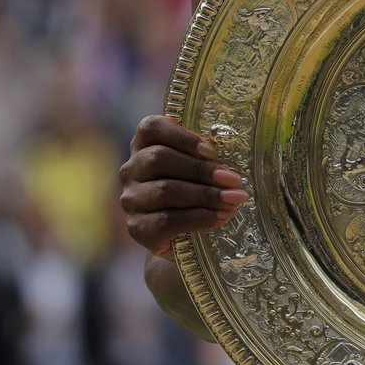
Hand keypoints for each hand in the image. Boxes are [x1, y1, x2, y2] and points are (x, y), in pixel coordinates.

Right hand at [119, 115, 247, 258]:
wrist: (180, 237)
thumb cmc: (192, 192)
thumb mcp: (196, 169)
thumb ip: (206, 160)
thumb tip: (229, 173)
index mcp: (144, 144)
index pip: (152, 128)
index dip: (182, 137)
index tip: (211, 151)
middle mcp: (131, 169)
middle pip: (159, 158)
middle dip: (201, 169)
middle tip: (233, 180)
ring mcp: (131, 199)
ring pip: (165, 191)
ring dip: (205, 195)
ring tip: (232, 200)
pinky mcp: (137, 227)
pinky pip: (167, 220)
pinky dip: (198, 218)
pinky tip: (218, 218)